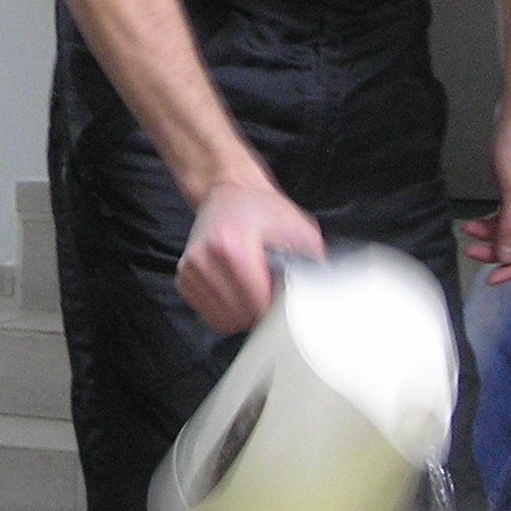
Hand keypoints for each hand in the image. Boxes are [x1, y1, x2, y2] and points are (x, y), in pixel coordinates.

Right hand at [177, 171, 324, 333]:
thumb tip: (326, 291)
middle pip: (239, 315)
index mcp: (232, 246)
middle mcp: (205, 259)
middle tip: (268, 292)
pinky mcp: (184, 278)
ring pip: (223, 320)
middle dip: (259, 311)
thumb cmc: (259, 207)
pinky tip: (235, 291)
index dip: (274, 307)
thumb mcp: (297, 227)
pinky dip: (225, 310)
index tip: (280, 296)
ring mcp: (191, 270)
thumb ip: (312, 261)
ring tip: (252, 290)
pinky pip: (209, 314)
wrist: (227, 190)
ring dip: (241, 314)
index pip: (256, 303)